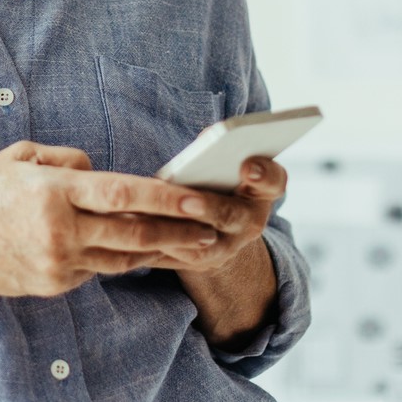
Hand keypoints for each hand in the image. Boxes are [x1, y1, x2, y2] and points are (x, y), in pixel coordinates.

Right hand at [0, 140, 223, 298]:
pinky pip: (97, 269)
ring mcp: (57, 262)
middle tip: (213, 228)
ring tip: (192, 241)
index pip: (122, 193)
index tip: (199, 199)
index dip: (166, 198)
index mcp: (52, 192)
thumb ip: (66, 161)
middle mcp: (59, 230)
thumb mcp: (19, 157)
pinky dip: (119, 258)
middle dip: (179, 231)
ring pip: (123, 257)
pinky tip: (141, 251)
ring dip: (159, 249)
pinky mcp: (54, 284)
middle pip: (134, 232)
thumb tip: (100, 172)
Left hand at [134, 156, 286, 273]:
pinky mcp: (197, 262)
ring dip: (172, 232)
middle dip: (209, 207)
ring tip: (146, 216)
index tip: (248, 165)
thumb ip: (221, 151)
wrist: (219, 228)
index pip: (273, 181)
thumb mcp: (227, 164)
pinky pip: (172, 256)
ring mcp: (224, 248)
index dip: (263, 174)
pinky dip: (151, 245)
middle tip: (191, 200)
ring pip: (198, 245)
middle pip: (231, 215)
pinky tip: (128, 230)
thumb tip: (205, 139)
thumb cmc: (218, 180)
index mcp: (260, 193)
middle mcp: (248, 224)